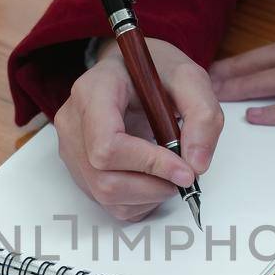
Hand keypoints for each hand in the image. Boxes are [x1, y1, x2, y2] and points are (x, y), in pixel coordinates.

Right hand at [54, 37, 224, 221]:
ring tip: (170, 172)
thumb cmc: (156, 71)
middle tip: (185, 173)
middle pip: (105, 179)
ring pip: (106, 196)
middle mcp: (73, 123)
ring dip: (150, 195)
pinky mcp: (80, 170)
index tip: (185, 169)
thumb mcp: (190, 78)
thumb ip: (202, 115)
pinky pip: (109, 203)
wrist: (132, 71)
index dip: (148, 164)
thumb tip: (196, 164)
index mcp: (93, 92)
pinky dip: (141, 201)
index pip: (107, 145)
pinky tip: (154, 178)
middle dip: (154, 186)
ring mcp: (72, 149)